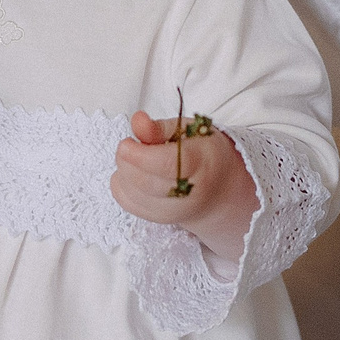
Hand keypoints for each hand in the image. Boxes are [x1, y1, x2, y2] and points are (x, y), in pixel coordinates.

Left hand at [110, 111, 257, 263]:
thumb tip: (137, 120)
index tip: (126, 142)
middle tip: (127, 145)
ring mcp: (176, 211)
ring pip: (135, 196)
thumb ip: (160, 127)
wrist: (219, 190)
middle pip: (147, 182)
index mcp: (203, 163)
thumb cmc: (204, 154)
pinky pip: (129, 205)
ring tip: (131, 158)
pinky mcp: (161, 219)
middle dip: (127, 162)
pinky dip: (121, 187)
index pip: (168, 164)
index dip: (140, 155)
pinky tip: (128, 173)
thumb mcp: (190, 131)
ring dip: (123, 172)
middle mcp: (191, 193)